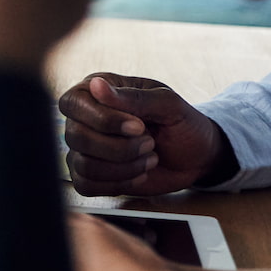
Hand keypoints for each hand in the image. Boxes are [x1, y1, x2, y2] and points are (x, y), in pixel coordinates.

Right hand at [58, 73, 234, 195]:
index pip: (74, 104)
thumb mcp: (167, 104)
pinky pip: (86, 185)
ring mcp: (84, 149)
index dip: (103, 120)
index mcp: (94, 92)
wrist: (196, 157)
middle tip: (150, 143)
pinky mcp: (91, 175)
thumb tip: (96, 84)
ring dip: (124, 167)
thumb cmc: (182, 123)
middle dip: (119, 148)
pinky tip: (139, 175)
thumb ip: (133, 97)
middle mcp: (82, 119)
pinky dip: (118, 184)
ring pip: (83, 165)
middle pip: (76, 137)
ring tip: (150, 159)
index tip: (139, 126)